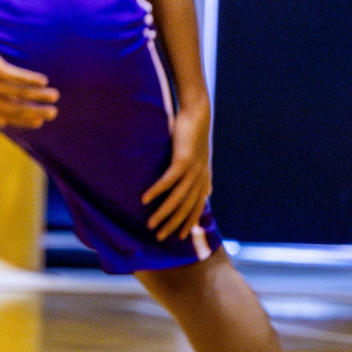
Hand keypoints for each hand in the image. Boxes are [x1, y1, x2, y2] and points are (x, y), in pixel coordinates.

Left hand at [0, 24, 57, 129]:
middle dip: (35, 112)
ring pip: (18, 93)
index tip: (40, 121)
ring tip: (54, 95)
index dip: (24, 121)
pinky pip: (15, 77)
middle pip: (14, 109)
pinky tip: (43, 80)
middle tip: (53, 113)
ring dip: (39, 95)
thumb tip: (2, 123)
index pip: (5, 117)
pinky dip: (31, 79)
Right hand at [142, 105, 211, 240]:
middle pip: (186, 208)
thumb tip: (207, 190)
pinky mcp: (182, 161)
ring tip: (150, 224)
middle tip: (159, 237)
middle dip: (173, 224)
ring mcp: (192, 171)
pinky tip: (145, 200)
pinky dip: (156, 192)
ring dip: (163, 214)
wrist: (198, 114)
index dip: (188, 223)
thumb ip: (201, 175)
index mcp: (203, 179)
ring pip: (177, 199)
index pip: (196, 207)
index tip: (178, 237)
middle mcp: (199, 178)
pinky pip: (168, 181)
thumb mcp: (198, 157)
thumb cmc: (194, 133)